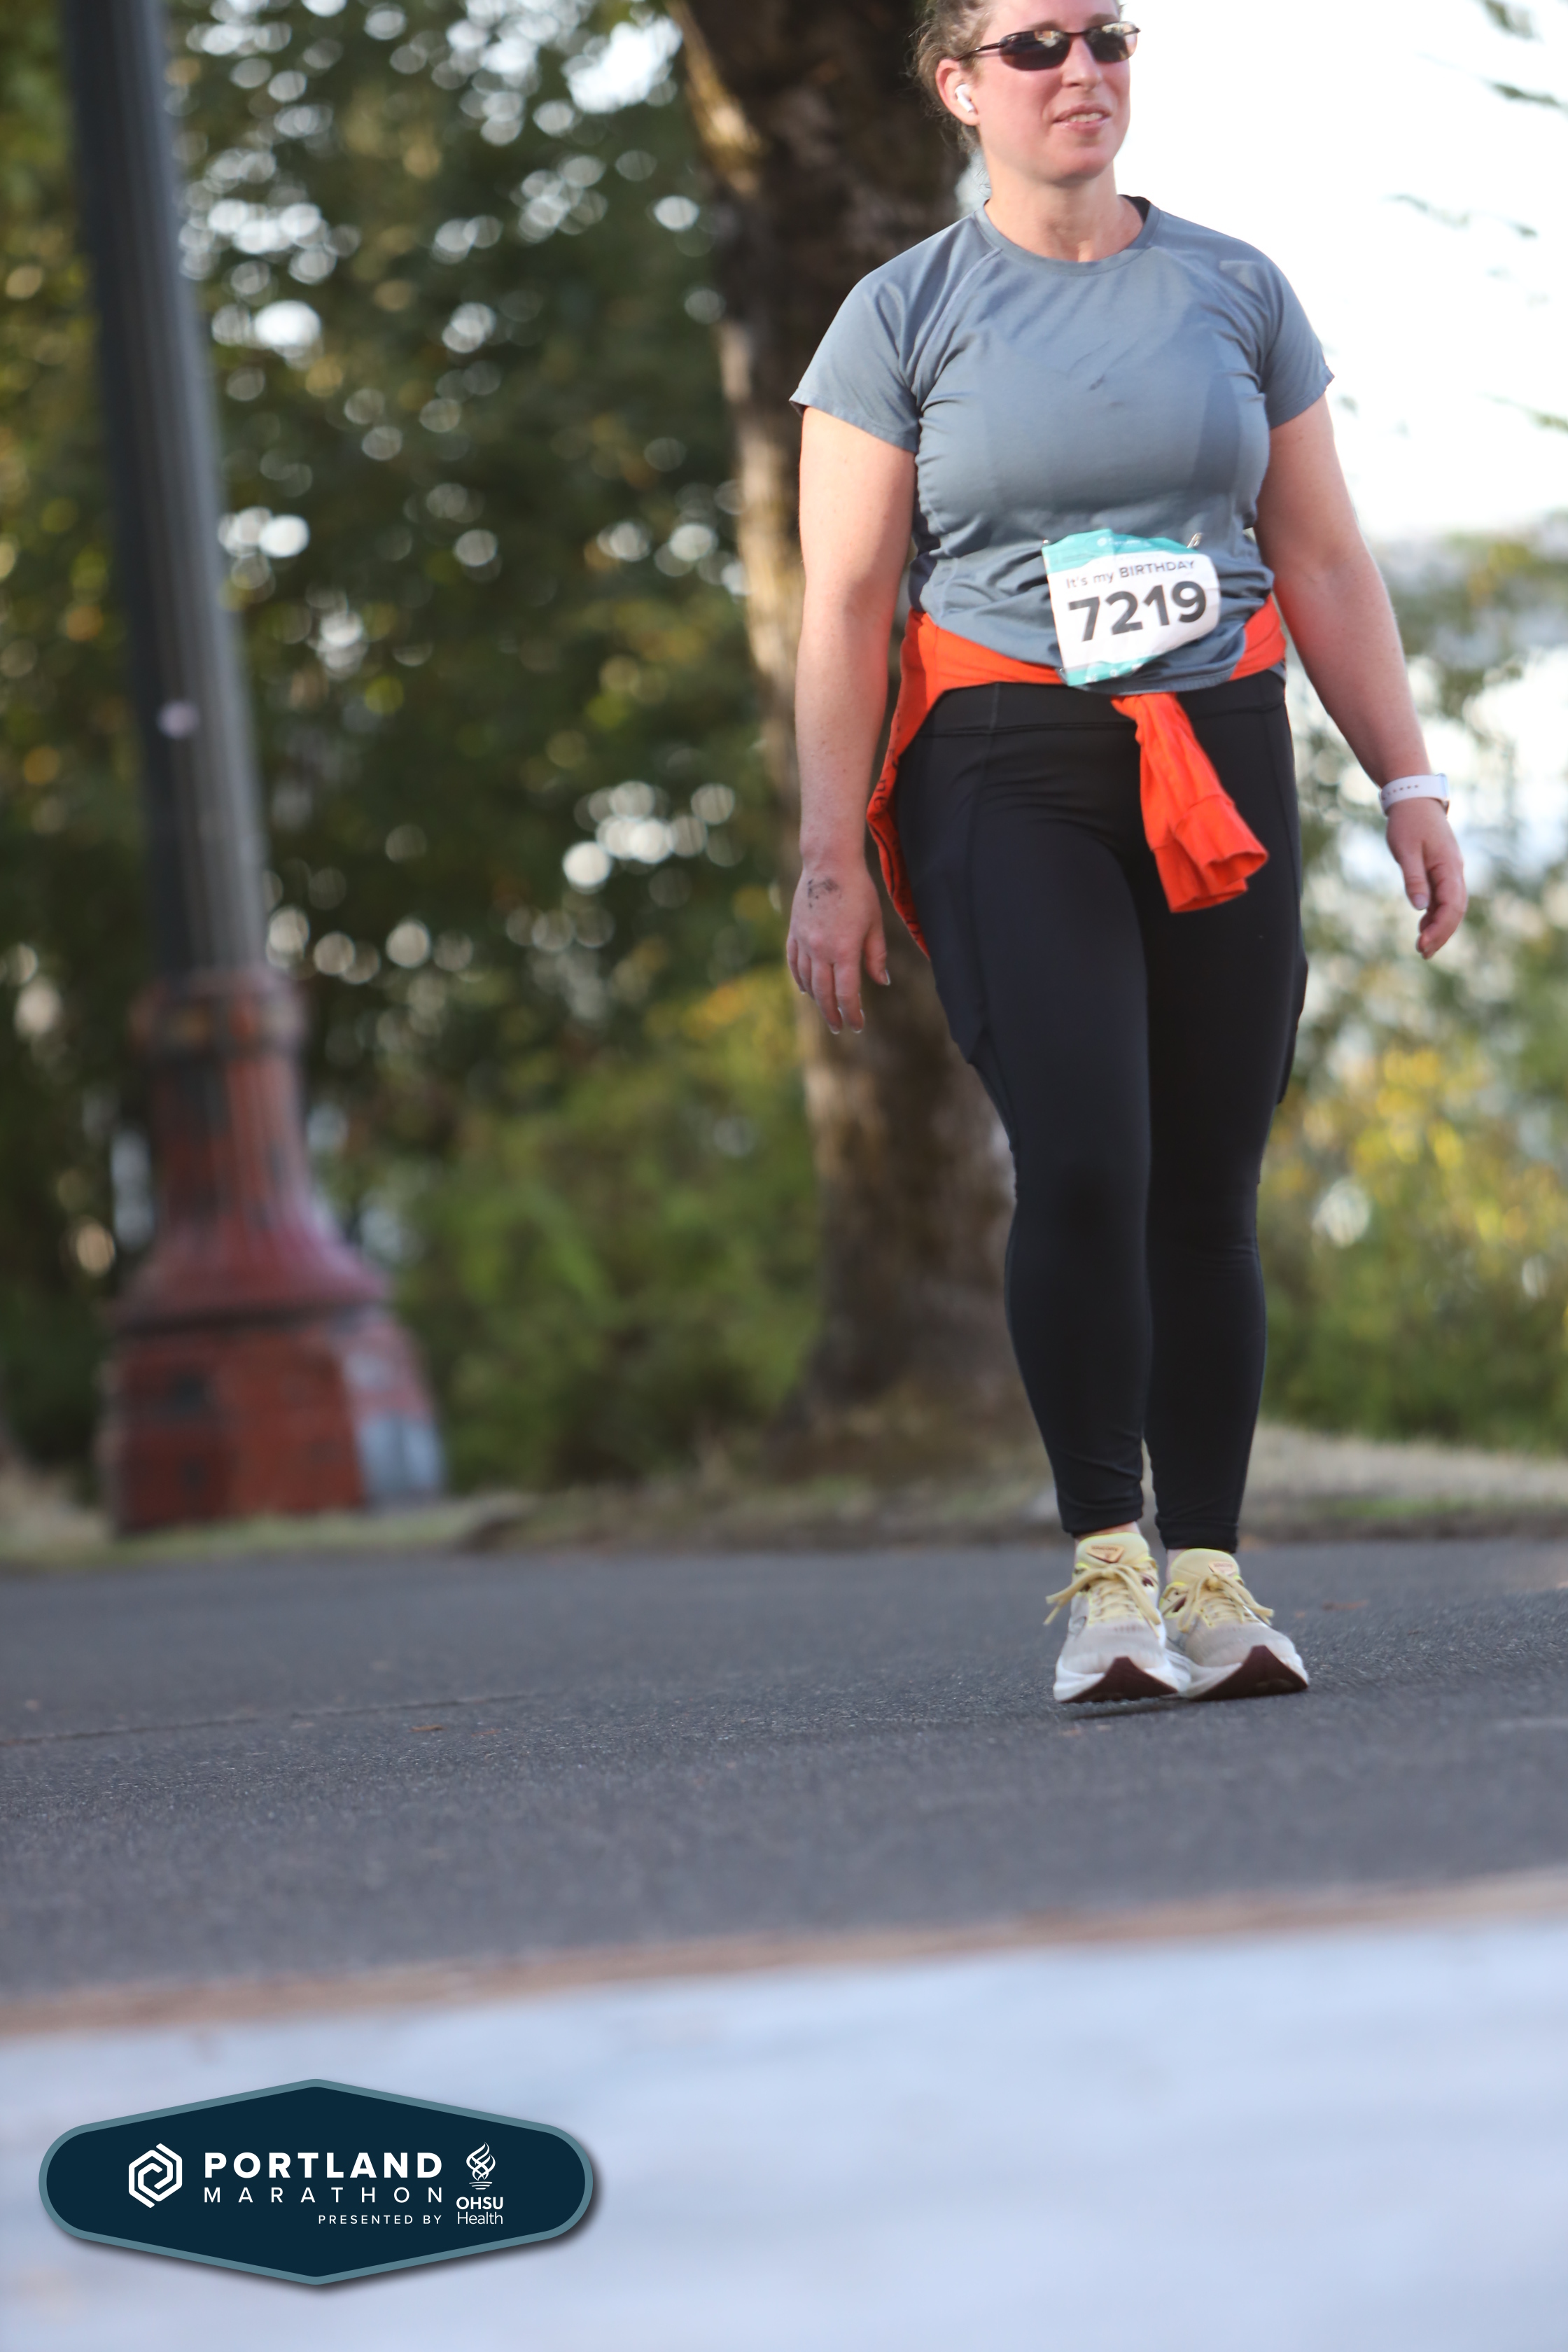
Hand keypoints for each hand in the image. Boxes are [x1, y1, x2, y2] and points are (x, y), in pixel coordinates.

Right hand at [786, 860, 887, 1033]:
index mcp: (844, 950)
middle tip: (838, 1027)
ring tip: (825, 1009)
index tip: (857, 1025)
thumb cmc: (859, 890)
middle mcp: (821, 950)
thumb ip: (876, 955)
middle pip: (824, 993)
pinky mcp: (794, 931)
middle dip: (832, 1013)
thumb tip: (882, 981)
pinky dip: (799, 979)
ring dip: (816, 999)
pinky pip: (793, 962)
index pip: (847, 993)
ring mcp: (804, 941)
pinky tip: (805, 989)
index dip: (853, 1013)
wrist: (829, 864)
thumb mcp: (874, 923)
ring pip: (806, 980)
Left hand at [1385, 799, 1466, 958]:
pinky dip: (1435, 915)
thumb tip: (1421, 907)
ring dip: (1439, 928)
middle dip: (1441, 934)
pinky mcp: (1441, 871)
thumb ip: (1414, 878)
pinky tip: (1423, 927)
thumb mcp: (1406, 850)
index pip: (1452, 905)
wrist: (1414, 799)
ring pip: (1451, 906)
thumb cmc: (1408, 822)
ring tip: (1423, 948)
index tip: (1422, 944)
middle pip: (1455, 910)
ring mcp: (1450, 872)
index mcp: (1450, 867)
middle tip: (1423, 953)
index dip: (1440, 928)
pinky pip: (1443, 898)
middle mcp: (1455, 872)